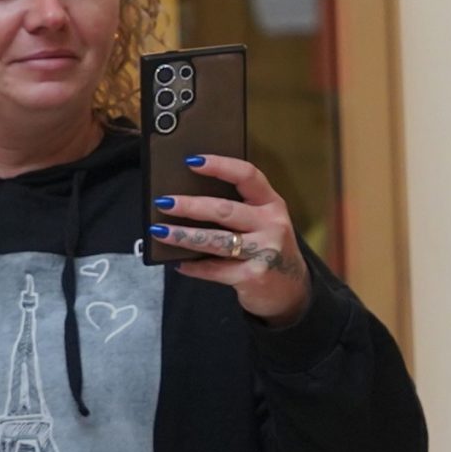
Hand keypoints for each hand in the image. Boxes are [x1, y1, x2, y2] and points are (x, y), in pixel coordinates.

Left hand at [147, 155, 312, 326]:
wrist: (291, 290)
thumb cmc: (265, 249)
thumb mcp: (261, 223)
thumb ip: (236, 210)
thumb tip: (186, 200)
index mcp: (272, 204)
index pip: (248, 176)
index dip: (220, 166)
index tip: (192, 161)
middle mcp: (272, 224)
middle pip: (225, 210)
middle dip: (190, 206)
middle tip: (163, 202)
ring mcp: (264, 251)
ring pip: (216, 240)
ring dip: (183, 235)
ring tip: (159, 231)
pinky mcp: (253, 276)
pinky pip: (214, 269)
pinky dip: (192, 267)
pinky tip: (177, 263)